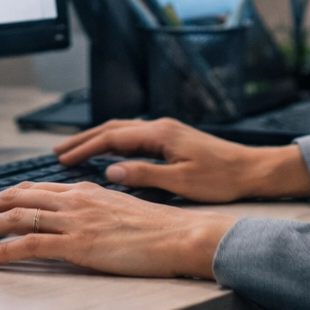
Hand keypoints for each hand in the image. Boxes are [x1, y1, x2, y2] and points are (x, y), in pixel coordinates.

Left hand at [0, 181, 234, 277]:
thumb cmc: (157, 229)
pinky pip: (29, 244)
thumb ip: (92, 209)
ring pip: (13, 216)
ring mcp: (74, 221)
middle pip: (13, 197)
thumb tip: (72, 216)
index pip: (29, 189)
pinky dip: (2, 251)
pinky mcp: (78, 244)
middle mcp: (73, 199)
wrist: (181, 235)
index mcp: (82, 190)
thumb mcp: (118, 210)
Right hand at [53, 117, 309, 202]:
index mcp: (159, 134)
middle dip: (83, 139)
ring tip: (74, 150)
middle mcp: (160, 126)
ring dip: (96, 138)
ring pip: (122, 130)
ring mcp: (166, 130)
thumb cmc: (221, 179)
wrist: (252, 169)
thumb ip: (144, 175)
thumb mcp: (181, 183)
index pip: (112, 138)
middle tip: (57, 152)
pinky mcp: (172, 137)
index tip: (62, 160)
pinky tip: (106, 152)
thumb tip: (110, 171)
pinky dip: (113, 141)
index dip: (84, 149)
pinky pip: (133, 135)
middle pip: (112, 128)